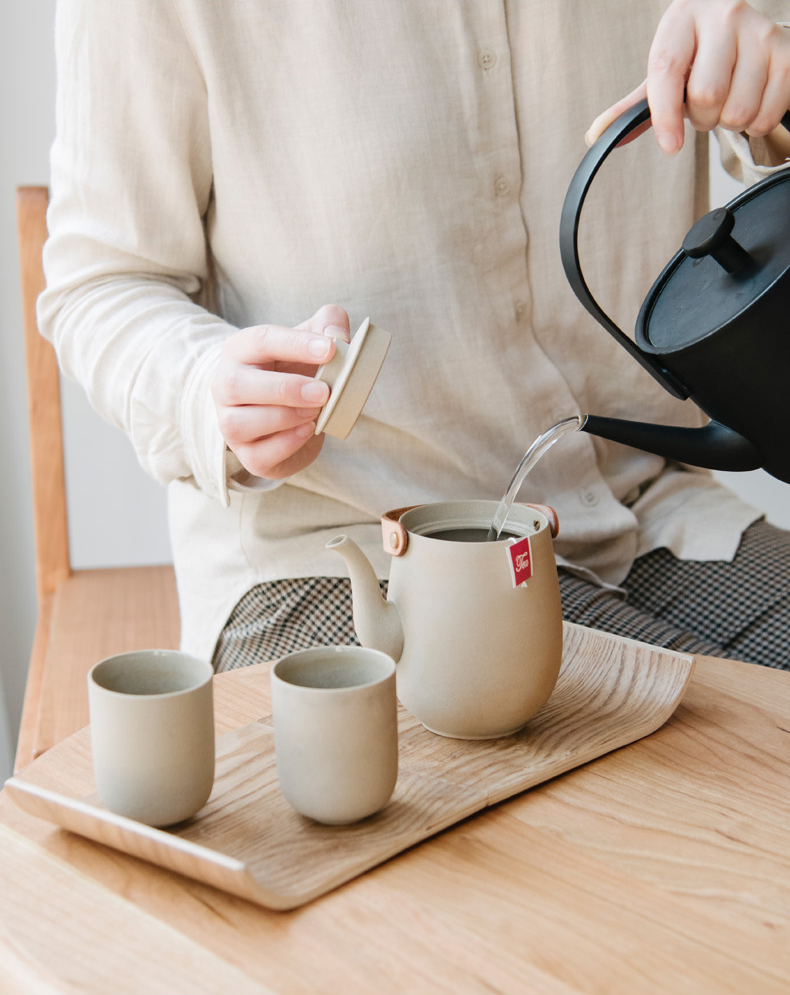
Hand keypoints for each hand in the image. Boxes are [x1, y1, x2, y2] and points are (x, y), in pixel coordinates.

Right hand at [212, 304, 349, 479]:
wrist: (291, 413)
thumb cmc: (296, 370)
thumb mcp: (312, 341)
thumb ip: (328, 324)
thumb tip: (337, 335)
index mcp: (240, 350)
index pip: (260, 341)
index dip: (296, 344)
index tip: (330, 350)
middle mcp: (225, 386)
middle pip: (237, 385)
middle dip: (285, 389)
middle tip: (323, 391)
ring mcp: (229, 422)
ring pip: (240, 424)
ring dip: (284, 418)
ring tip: (315, 412)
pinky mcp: (247, 455)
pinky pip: (258, 455)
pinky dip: (287, 444)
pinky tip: (308, 431)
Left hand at [586, 0, 789, 154]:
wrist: (744, 29)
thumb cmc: (698, 54)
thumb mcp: (664, 72)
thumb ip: (632, 107)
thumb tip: (595, 135)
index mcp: (684, 17)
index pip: (667, 70)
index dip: (664, 115)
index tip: (669, 146)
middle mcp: (726, 16)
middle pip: (706, 96)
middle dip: (700, 117)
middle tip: (703, 105)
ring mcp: (762, 33)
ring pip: (737, 110)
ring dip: (727, 122)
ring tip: (726, 100)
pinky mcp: (789, 56)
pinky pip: (765, 116)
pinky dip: (754, 124)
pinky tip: (750, 100)